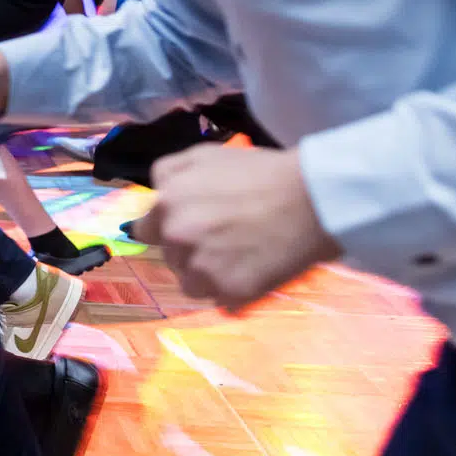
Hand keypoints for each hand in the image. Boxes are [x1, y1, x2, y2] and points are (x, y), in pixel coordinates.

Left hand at [130, 147, 341, 311]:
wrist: (310, 200)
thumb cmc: (260, 172)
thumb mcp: (204, 155)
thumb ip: (169, 174)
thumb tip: (156, 195)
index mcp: (166, 204)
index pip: (146, 232)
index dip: (166, 230)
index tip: (187, 230)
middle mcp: (177, 238)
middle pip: (171, 258)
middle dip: (190, 251)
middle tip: (224, 239)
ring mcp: (201, 268)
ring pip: (191, 284)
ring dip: (208, 276)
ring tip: (239, 257)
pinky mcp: (229, 292)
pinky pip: (220, 300)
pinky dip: (233, 290)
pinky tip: (253, 270)